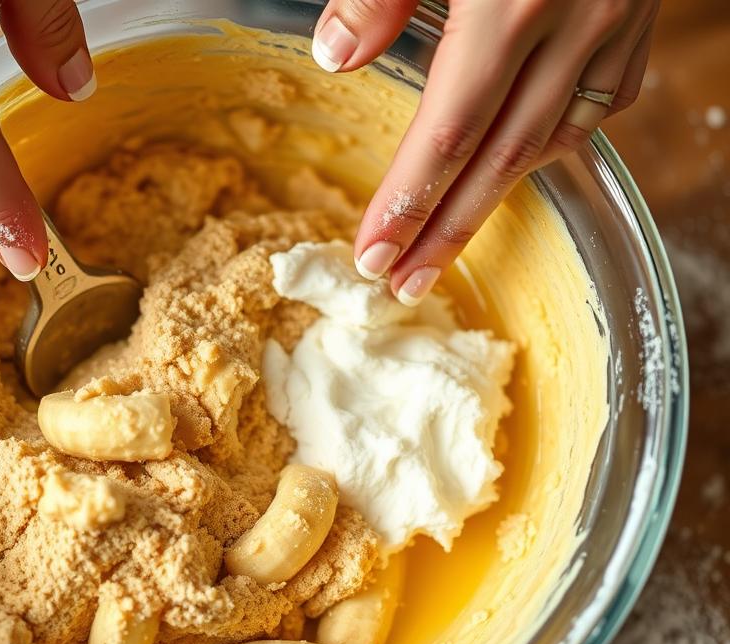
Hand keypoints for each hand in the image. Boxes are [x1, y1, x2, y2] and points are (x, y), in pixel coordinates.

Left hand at [312, 0, 657, 304]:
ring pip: (549, 144)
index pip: (447, 132)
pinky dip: (549, 147)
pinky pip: (596, 109)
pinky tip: (514, 168)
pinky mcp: (638, 25)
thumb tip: (336, 58)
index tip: (373, 255)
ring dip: (494, 203)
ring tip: (444, 246)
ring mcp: (614, 27)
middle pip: (497, 161)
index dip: (408, 203)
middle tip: (403, 285)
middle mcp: (571, 25)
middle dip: (445, 232)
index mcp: (511, 2)